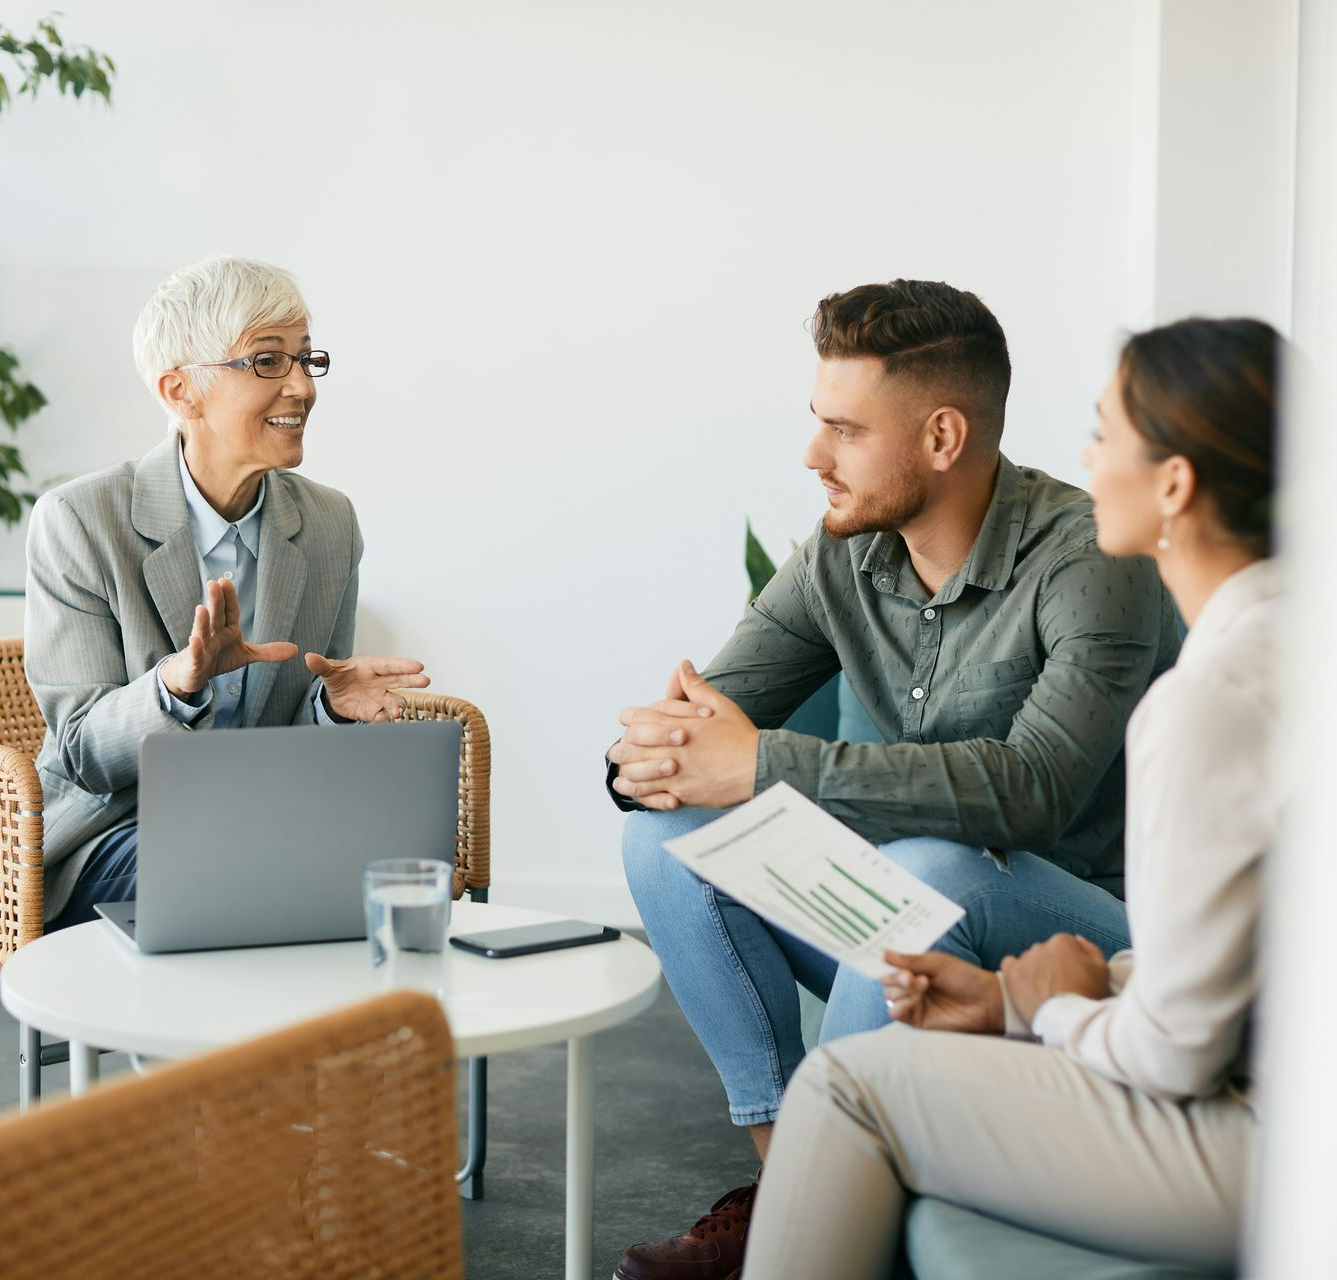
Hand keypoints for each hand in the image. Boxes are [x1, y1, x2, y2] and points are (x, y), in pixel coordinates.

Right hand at [160, 578, 297, 696]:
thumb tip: (296, 649)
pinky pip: (196, 654)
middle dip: (216, 601)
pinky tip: (194, 639)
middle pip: (216, 616)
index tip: (226, 581)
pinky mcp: (194, 662)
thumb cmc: (220, 657)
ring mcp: (202, 647)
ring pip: (202, 632)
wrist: (196, 673)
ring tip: (201, 608)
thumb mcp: (247, 654)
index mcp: (227, 629)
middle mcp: (213, 634)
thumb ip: (268, 651)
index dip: (229, 597)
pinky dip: (195, 648)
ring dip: (202, 621)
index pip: (230, 611)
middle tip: (213, 583)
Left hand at [304, 653, 429, 722]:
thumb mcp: (329, 671)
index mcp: (372, 667)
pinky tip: (381, 722)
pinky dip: (383, 720)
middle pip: (401, 680)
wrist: (337, 696)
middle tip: (425, 680)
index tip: (419, 665)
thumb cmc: (339, 677)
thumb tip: (309, 657)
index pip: (390, 664)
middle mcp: (381, 682)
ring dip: (398, 706)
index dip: (404, 665)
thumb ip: (321, 665)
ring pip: (395, 701)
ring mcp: (380, 698)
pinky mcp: (375, 712)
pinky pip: (383, 717)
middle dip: (413, 681)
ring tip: (397, 712)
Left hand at [608, 660, 758, 809]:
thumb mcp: (720, 705)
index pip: (641, 718)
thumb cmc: (740, 736)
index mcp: (678, 725)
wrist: (759, 766)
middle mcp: (672, 749)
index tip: (627, 721)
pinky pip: (652, 796)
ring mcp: (676, 774)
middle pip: (632, 747)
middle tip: (618, 749)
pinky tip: (635, 791)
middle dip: (623, 747)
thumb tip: (682, 665)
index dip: (630, 718)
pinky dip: (640, 793)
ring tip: (621, 772)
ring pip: (638, 773)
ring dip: (627, 771)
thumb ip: (695, 687)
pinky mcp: (682, 794)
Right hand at [881, 949, 1002, 1033]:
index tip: (885, 958)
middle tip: (911, 975)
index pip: (890, 965)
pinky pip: (896, 1013)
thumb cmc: (964, 977)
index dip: (885, 962)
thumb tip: (884, 953)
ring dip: (901, 989)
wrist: (985, 1001)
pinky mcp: (916, 1020)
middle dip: (896, 976)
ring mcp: (913, 1003)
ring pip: (889, 995)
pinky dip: (900, 1005)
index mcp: (914, 969)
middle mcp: (910, 986)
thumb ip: (911, 960)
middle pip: (887, 981)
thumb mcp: (937, 962)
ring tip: (922, 984)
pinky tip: (914, 999)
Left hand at [1000, 933, 1109, 1026]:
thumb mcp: (1101, 968)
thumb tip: (1077, 939)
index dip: (1070, 962)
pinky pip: (1010, 965)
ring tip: (1044, 991)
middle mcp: (1041, 946)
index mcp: (1062, 942)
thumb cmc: (1087, 995)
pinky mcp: (1011, 974)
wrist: (1067, 1019)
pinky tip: (1025, 985)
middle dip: (1051, 965)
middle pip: (1046, 952)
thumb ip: (1090, 948)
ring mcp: (1025, 959)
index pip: (1064, 945)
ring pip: (1029, 960)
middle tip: (1059, 986)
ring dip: (1035, 970)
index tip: (1073, 976)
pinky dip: (1016, 973)